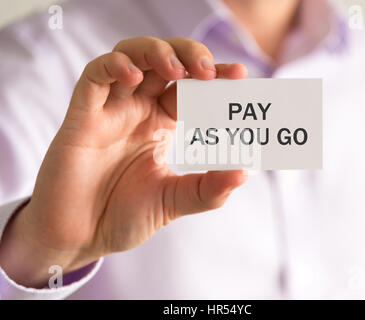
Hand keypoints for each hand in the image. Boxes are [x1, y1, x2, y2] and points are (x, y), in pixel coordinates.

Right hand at [0, 37, 247, 286]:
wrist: (81, 237)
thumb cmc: (123, 216)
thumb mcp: (174, 200)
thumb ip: (208, 189)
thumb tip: (245, 173)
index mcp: (159, 124)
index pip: (190, 88)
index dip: (214, 77)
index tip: (240, 75)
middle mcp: (137, 111)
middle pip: (163, 61)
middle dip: (189, 56)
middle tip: (211, 71)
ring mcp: (109, 110)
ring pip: (130, 56)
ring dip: (155, 52)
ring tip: (178, 69)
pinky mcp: (82, 116)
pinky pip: (95, 77)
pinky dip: (114, 67)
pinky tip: (134, 77)